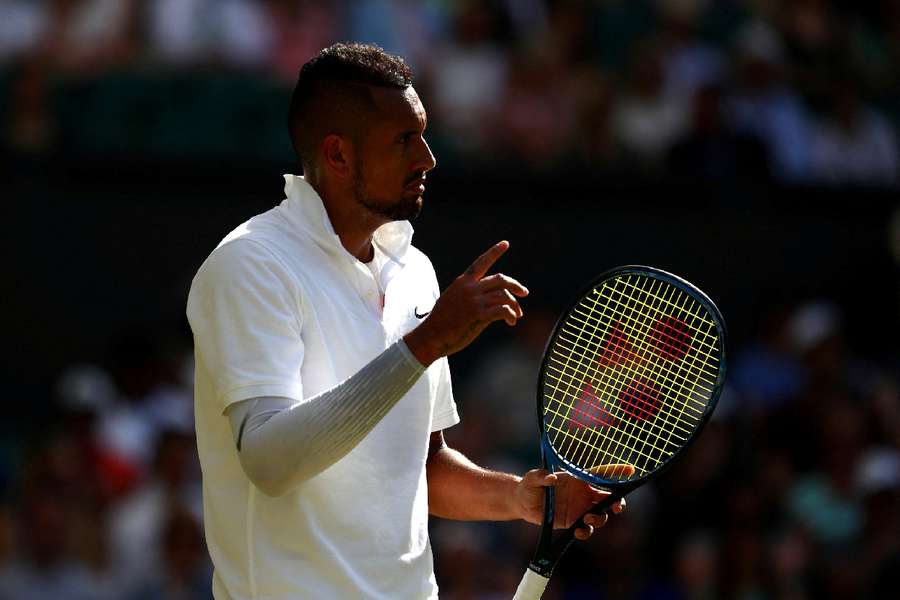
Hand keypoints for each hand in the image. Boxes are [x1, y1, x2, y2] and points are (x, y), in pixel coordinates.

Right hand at [404, 241, 528, 365]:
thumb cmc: (441, 320)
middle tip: (524, 293)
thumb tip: (488, 298)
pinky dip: (510, 315)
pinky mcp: (478, 316)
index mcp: (463, 282)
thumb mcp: (452, 299)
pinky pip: (503, 310)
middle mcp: (470, 288)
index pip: (481, 262)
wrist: (431, 335)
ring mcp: (474, 301)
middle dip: (515, 285)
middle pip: (501, 279)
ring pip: (505, 296)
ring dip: (514, 306)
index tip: (505, 243)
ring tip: (516, 316)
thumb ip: (469, 294)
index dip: (494, 252)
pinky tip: (511, 322)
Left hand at [513, 466, 632, 539]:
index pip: (601, 474)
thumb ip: (540, 476)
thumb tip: (551, 477)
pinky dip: (586, 531)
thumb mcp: (532, 478)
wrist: (523, 503)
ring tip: (587, 518)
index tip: (631, 470)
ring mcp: (580, 508)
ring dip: (600, 518)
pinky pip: (586, 529)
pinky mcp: (573, 522)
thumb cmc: (529, 485)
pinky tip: (578, 531)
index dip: (617, 471)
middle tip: (617, 507)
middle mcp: (583, 494)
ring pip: (601, 514)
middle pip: (609, 497)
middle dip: (618, 502)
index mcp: (578, 479)